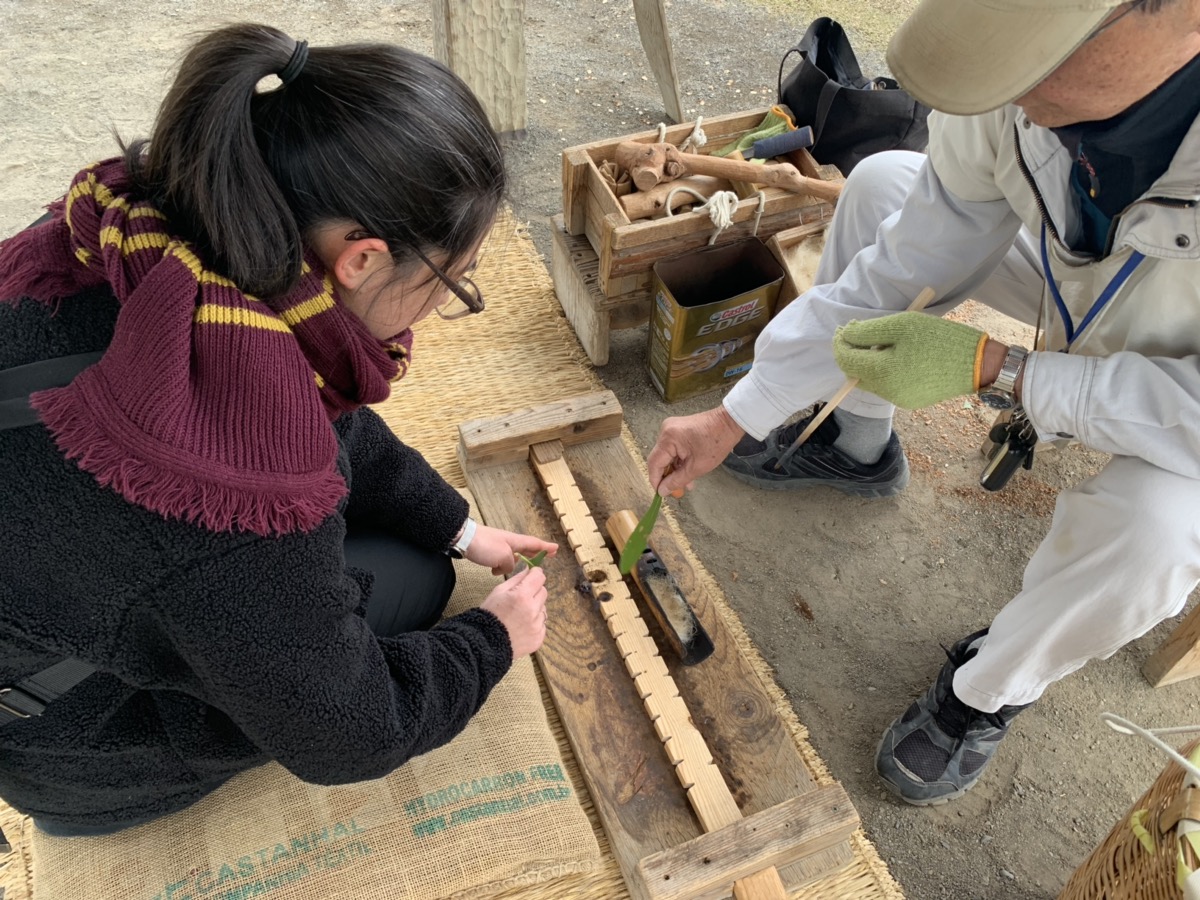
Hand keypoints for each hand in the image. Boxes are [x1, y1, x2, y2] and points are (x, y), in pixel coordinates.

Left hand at [465, 524, 557, 575]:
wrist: (463, 539)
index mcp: (515, 541)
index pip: (534, 544)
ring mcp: (499, 546)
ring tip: (522, 567)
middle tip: (547, 556)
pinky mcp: (489, 551)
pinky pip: (500, 560)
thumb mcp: (503, 556)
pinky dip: (501, 566)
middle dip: (536, 553)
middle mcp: (509, 542)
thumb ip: (510, 564)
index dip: (545, 547)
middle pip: (526, 548)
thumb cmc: (485, 545)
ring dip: (517, 562)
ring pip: (513, 556)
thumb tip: (509, 567)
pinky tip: (496, 571)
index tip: (556, 548)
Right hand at [480, 566, 547, 657]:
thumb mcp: (498, 591)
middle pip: (543, 592)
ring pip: (543, 608)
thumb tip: (529, 569)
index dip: (535, 574)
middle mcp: (533, 610)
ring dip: (535, 608)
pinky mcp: (539, 638)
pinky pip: (542, 624)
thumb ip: (517, 579)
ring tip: (519, 615)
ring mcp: (537, 625)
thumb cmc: (489, 615)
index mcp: (522, 596)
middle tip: (521, 598)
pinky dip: (534, 623)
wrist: (485, 644)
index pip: (539, 577)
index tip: (532, 576)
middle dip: (534, 591)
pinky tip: (521, 626)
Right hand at [647, 405, 744, 495]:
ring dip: (675, 469)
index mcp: (668, 438)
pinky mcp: (677, 429)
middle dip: (668, 476)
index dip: (656, 480)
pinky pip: (673, 449)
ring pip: (667, 455)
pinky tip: (687, 472)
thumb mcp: (697, 467)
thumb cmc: (716, 443)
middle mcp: (665, 431)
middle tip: (676, 491)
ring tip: (686, 484)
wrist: (730, 422)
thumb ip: (677, 481)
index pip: (654, 463)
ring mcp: (670, 429)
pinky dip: (678, 460)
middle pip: (659, 459)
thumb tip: (662, 491)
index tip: (661, 494)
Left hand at [832, 311, 988, 408]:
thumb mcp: (902, 325)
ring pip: (870, 381)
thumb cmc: (939, 339)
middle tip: (862, 333)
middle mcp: (886, 391)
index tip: (844, 329)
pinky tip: (900, 358)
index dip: (841, 343)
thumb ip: (869, 331)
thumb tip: (846, 334)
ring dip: (869, 363)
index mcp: (882, 371)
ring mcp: (898, 399)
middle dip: (853, 353)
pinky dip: (884, 372)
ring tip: (885, 344)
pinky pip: (887, 386)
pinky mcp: (909, 402)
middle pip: (854, 373)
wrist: (976, 364)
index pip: (846, 359)